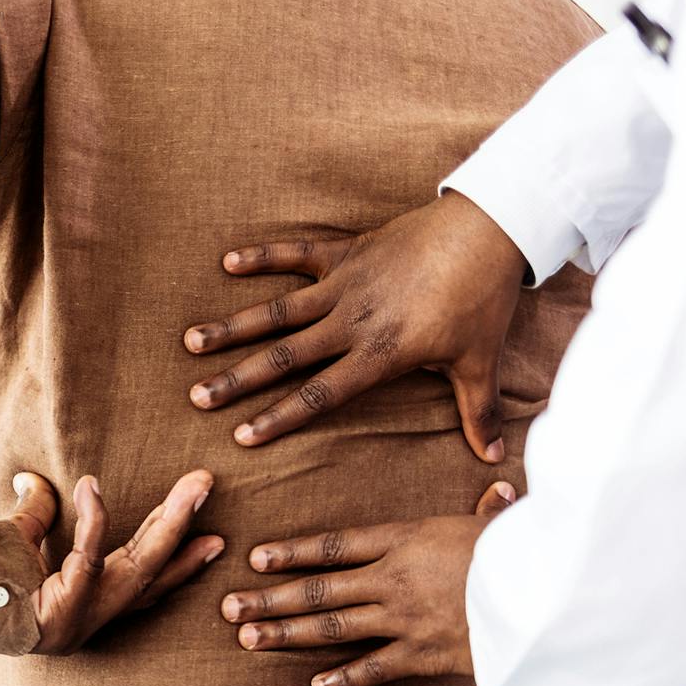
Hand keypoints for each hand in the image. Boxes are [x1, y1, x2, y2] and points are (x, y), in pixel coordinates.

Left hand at [7, 469, 224, 653]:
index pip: (141, 585)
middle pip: (150, 572)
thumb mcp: (15, 542)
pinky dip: (92, 522)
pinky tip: (93, 487)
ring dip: (169, 523)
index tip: (211, 540)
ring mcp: (78, 620)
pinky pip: (87, 559)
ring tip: (194, 486)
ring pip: (136, 566)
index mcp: (83, 608)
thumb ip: (34, 514)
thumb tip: (33, 480)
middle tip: (209, 488)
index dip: (178, 564)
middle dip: (184, 529)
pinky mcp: (61, 612)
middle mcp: (88, 620)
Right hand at [184, 192, 527, 462]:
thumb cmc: (483, 300)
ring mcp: (345, 284)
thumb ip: (477, 410)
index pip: (320, 394)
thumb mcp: (480, 360)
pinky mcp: (347, 251)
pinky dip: (264, 255)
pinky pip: (297, 253)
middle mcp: (352, 321)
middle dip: (238, 379)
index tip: (243, 436)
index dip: (279, 417)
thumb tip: (493, 457)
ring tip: (193, 341)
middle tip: (199, 396)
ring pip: (278, 311)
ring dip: (234, 326)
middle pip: (284, 356)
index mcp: (380, 354)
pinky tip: (228, 262)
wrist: (490, 228)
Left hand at [219, 482, 516, 685]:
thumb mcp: (504, 523)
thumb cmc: (529, 551)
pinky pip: (375, 669)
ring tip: (247, 637)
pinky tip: (316, 685)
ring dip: (287, 634)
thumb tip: (501, 487)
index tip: (257, 558)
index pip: (335, 544)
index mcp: (407, 539)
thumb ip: (490, 511)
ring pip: (332, 627)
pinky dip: (346, 679)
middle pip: (318, 588)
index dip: (292, 552)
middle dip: (269, 597)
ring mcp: (404, 619)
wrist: (550, 597)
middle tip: (228, 606)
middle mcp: (394, 579)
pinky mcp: (424, 655)